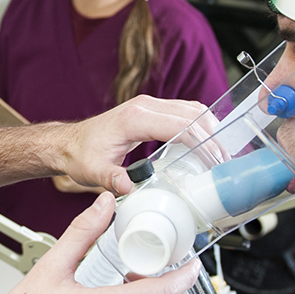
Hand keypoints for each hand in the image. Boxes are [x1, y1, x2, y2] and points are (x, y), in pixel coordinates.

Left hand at [59, 97, 206, 193]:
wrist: (69, 143)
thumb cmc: (81, 154)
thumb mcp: (94, 171)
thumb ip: (112, 178)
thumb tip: (129, 188)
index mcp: (135, 118)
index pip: (180, 126)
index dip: (202, 143)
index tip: (214, 160)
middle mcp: (145, 106)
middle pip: (192, 114)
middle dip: (212, 137)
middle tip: (224, 160)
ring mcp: (149, 105)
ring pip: (191, 109)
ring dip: (209, 128)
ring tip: (220, 153)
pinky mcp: (151, 110)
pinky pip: (183, 111)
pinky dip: (199, 124)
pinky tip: (206, 141)